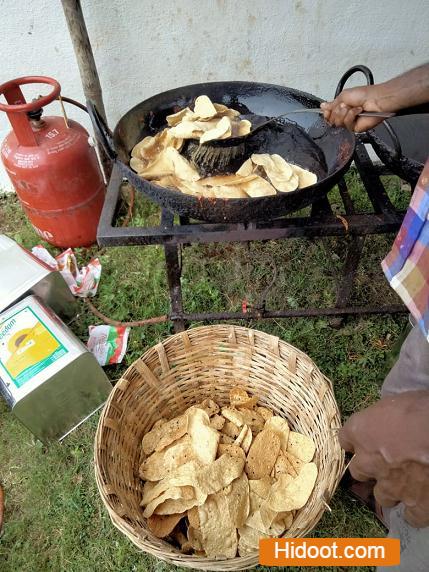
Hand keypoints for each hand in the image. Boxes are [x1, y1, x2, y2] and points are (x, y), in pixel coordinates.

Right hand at [320, 85, 385, 131]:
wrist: (375, 100)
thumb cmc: (364, 95)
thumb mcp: (343, 96)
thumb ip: (332, 104)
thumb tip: (322, 106)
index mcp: (341, 107)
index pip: (329, 114)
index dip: (327, 113)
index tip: (327, 110)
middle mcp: (345, 115)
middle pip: (332, 120)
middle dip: (337, 111)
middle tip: (345, 105)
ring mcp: (350, 122)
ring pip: (338, 123)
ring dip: (344, 113)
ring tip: (352, 107)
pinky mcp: (355, 128)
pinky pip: (347, 125)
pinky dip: (351, 116)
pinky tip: (358, 111)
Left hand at [339, 391, 428, 527]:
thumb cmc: (420, 408)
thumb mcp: (396, 401)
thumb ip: (385, 416)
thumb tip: (391, 419)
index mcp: (360, 431)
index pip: (345, 437)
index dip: (356, 439)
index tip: (362, 439)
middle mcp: (369, 461)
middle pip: (358, 470)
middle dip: (369, 468)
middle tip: (385, 462)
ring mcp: (391, 485)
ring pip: (382, 496)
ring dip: (390, 490)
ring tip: (403, 484)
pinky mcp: (416, 504)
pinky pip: (411, 517)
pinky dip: (415, 512)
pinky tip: (420, 505)